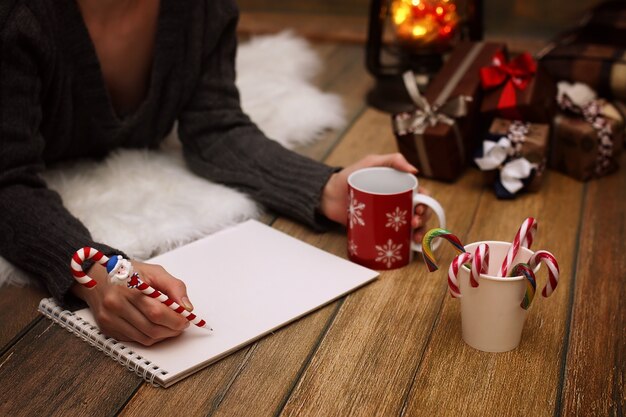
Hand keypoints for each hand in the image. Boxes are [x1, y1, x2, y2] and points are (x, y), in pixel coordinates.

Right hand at [72, 261, 192, 345]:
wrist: (98, 277)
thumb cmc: (130, 274)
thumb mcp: (155, 272)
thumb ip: (174, 287)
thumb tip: (187, 308)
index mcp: (128, 287)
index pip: (157, 312)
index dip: (175, 319)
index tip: (186, 318)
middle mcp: (115, 304)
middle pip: (151, 328)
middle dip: (172, 329)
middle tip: (181, 324)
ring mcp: (110, 319)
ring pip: (145, 338)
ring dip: (163, 336)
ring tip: (170, 325)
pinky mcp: (107, 329)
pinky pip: (135, 340)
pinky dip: (150, 337)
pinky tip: (154, 326)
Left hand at [319, 153, 430, 242]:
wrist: (328, 195)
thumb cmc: (349, 176)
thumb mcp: (371, 163)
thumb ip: (391, 160)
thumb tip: (414, 170)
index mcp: (399, 188)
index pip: (420, 196)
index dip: (426, 203)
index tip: (420, 207)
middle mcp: (397, 203)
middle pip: (418, 213)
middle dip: (423, 219)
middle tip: (415, 222)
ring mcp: (388, 218)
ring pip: (411, 227)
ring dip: (418, 233)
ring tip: (413, 236)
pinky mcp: (379, 230)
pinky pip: (396, 238)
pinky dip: (405, 244)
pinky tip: (409, 246)